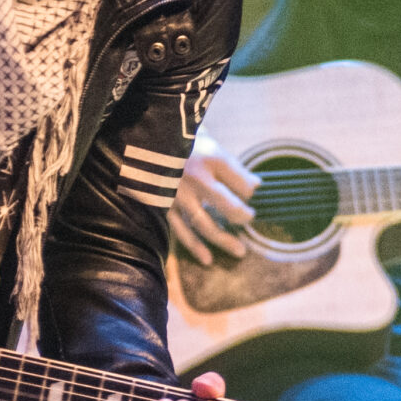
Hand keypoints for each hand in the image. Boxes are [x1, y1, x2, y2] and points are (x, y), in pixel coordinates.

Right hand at [167, 136, 258, 263]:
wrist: (143, 141)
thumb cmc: (182, 142)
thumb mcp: (209, 143)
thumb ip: (232, 166)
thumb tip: (256, 186)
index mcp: (210, 158)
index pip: (242, 182)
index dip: (251, 190)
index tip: (250, 191)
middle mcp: (196, 178)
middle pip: (227, 205)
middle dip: (242, 216)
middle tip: (249, 219)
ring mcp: (178, 195)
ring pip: (204, 223)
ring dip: (223, 239)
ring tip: (240, 251)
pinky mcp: (163, 206)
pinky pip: (181, 230)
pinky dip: (194, 246)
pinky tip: (208, 259)